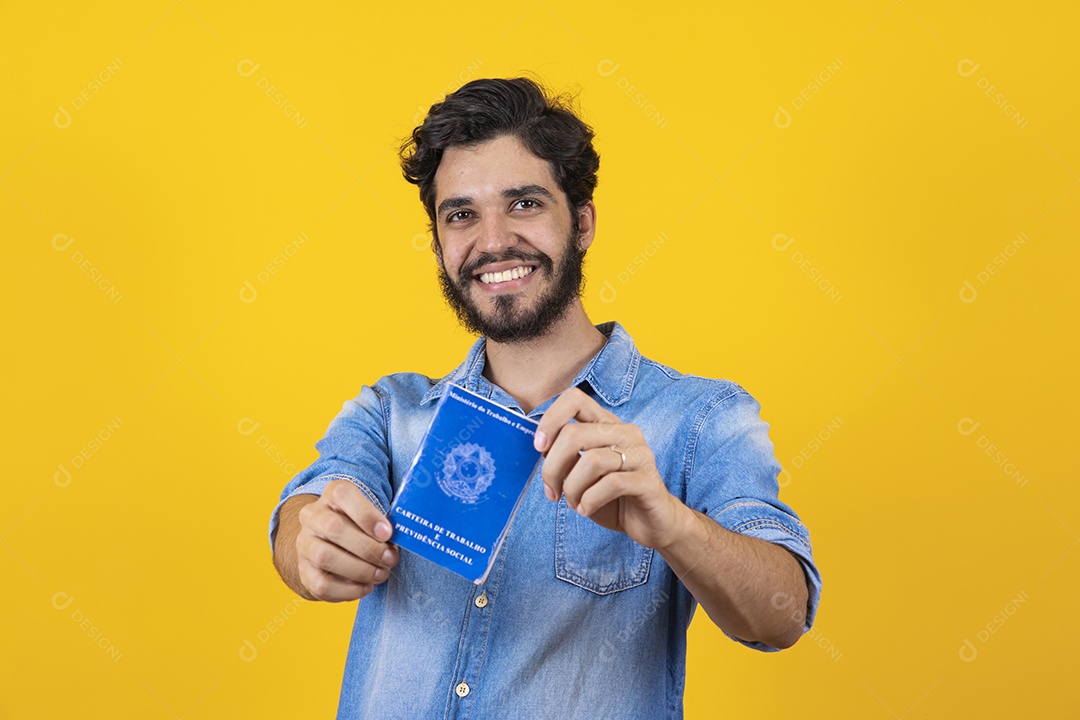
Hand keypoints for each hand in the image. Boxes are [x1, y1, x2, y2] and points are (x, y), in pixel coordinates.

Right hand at [294, 480, 399, 601]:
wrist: (332, 546)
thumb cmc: (361, 528)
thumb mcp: (373, 517)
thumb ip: (383, 525)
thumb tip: (392, 546)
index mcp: (332, 495)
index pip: (342, 494)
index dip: (366, 515)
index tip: (387, 533)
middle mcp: (313, 516)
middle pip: (333, 528)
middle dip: (367, 547)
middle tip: (389, 559)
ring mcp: (305, 544)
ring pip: (325, 557)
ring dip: (359, 570)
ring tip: (380, 574)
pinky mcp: (304, 572)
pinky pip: (322, 584)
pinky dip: (349, 590)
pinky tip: (366, 587)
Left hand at [534, 387, 688, 549]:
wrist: (650, 523)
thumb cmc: (611, 497)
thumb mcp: (580, 474)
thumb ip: (564, 456)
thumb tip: (542, 447)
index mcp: (606, 424)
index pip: (575, 399)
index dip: (550, 419)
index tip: (539, 447)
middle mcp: (625, 432)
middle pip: (574, 434)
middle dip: (553, 468)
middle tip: (552, 491)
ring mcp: (640, 454)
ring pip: (591, 461)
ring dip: (572, 488)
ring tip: (574, 503)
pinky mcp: (649, 480)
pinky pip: (611, 484)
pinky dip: (590, 500)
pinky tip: (586, 509)